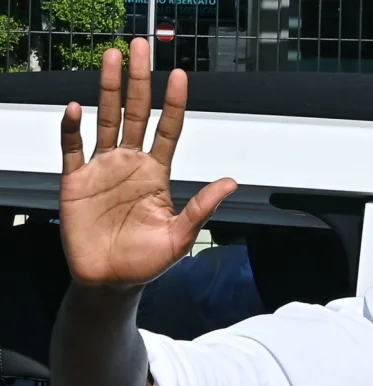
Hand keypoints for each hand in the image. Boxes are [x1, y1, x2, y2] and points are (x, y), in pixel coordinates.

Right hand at [59, 38, 236, 287]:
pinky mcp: (76, 182)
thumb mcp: (180, 235)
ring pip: (106, 120)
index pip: (168, 129)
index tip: (180, 75)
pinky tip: (76, 108)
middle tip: (141, 48)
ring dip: (109, 89)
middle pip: (136, 113)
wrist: (110, 282)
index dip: (174, 103)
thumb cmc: (146, 262)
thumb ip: (202, 207)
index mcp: (156, 174)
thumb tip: (231, 182)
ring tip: (112, 58)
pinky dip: (72, 128)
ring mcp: (102, 169)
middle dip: (140, 81)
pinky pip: (72, 149)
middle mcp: (130, 164)